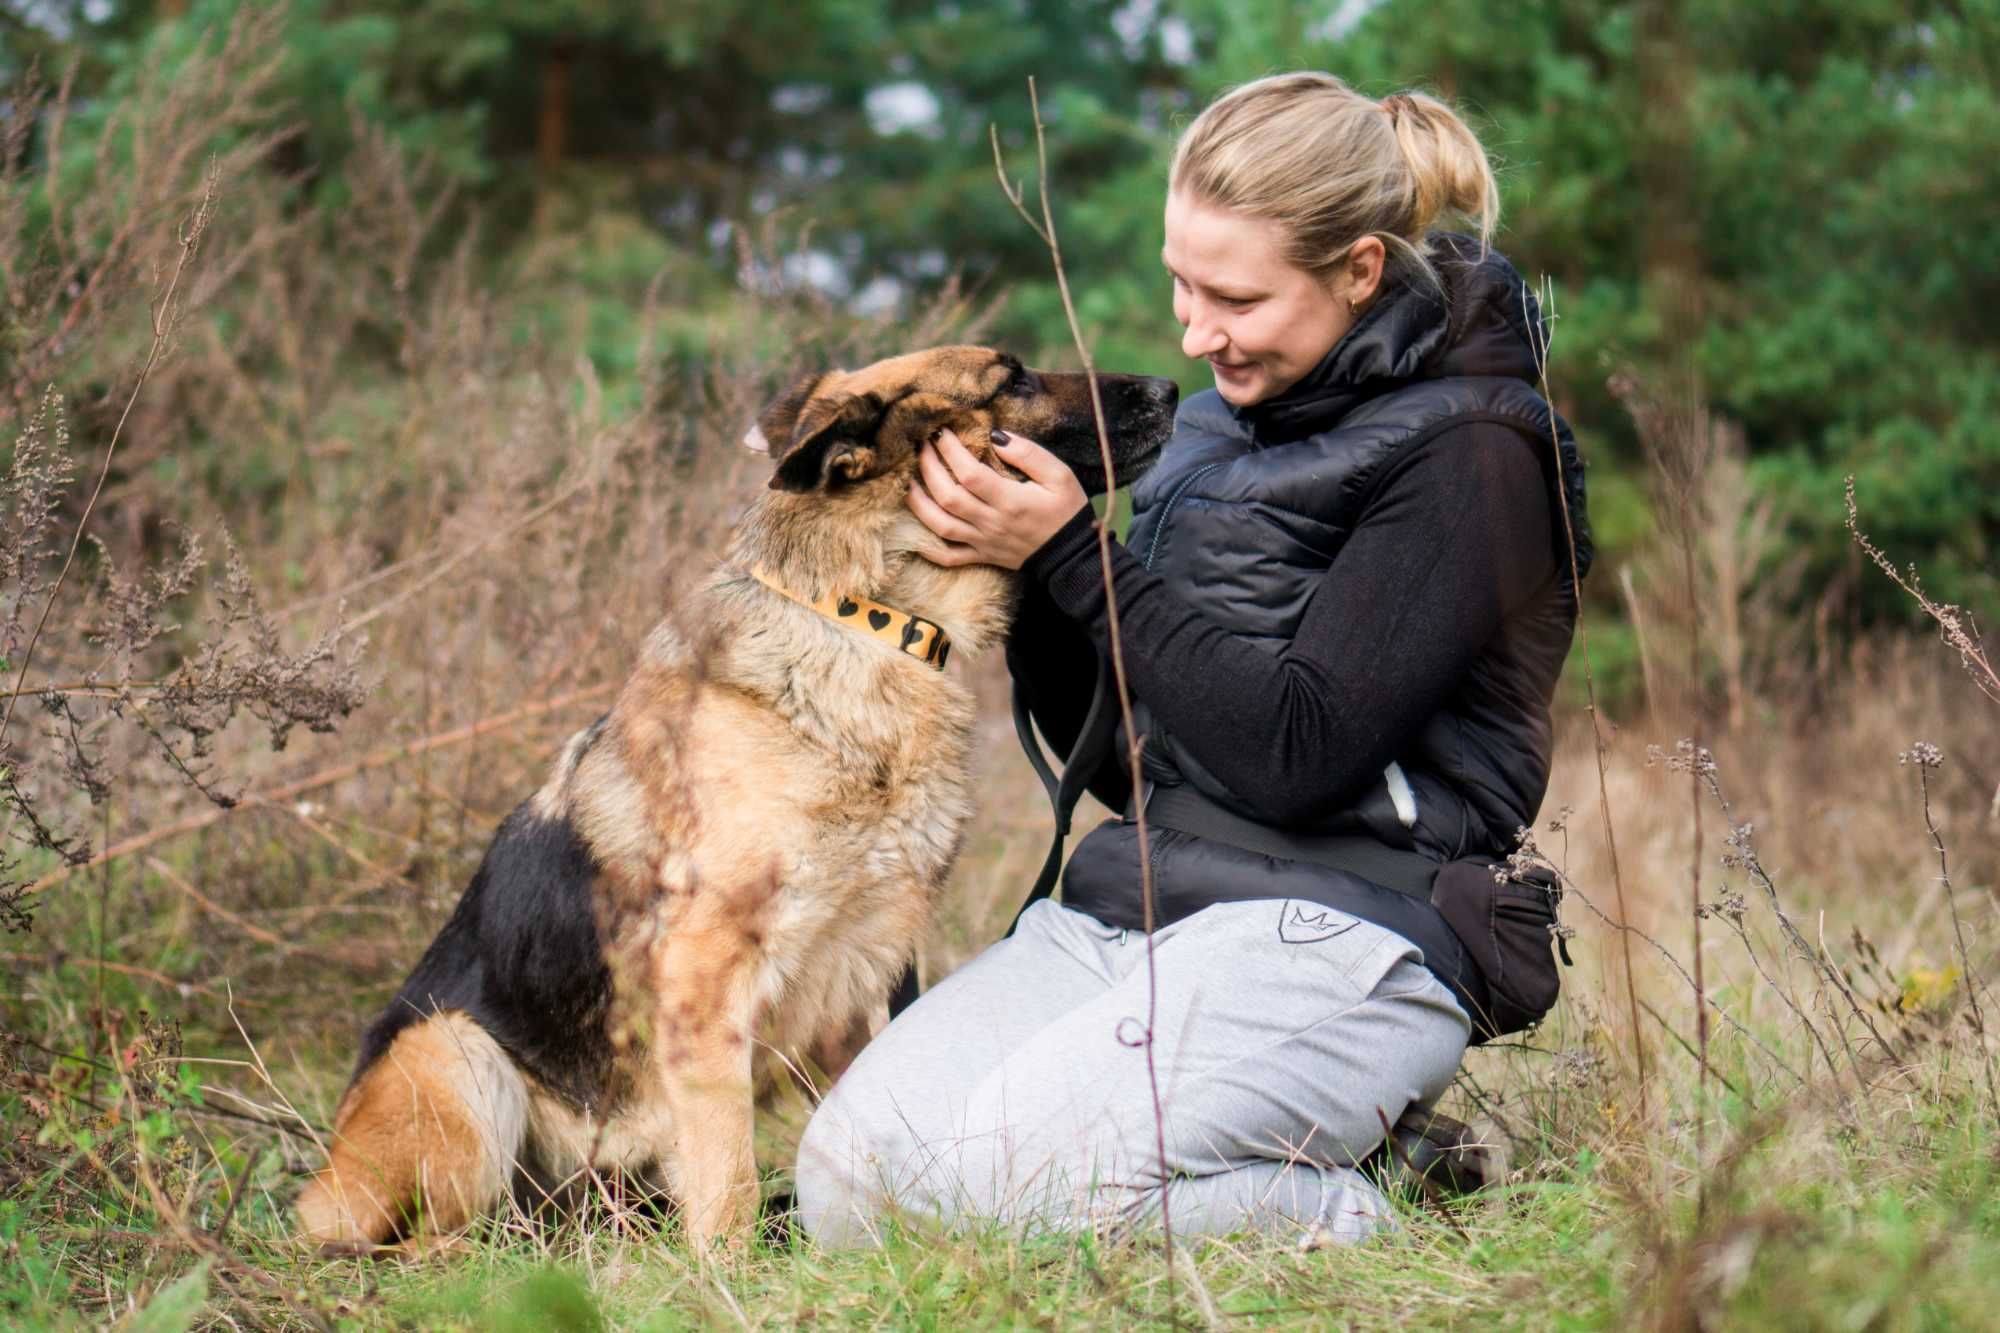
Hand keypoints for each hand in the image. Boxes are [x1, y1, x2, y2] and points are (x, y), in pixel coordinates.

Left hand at [906, 428, 1088, 569]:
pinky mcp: (982, 556)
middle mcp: (991, 523)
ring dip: (919, 503)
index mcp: (1010, 501)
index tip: (941, 432)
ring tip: (909, 480)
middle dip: (929, 468)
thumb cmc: (1067, 510)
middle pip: (948, 496)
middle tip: (922, 446)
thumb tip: (996, 437)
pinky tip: (914, 532)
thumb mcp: (1059, 475)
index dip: (950, 451)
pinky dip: (928, 548)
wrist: (1072, 555)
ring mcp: (983, 542)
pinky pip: (949, 557)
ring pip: (941, 525)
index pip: (970, 473)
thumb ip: (1028, 454)